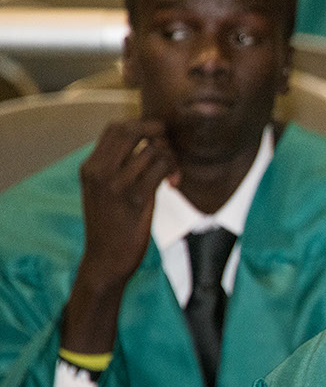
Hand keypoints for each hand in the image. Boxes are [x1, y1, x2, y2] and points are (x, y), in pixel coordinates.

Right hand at [61, 119, 178, 352]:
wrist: (105, 260)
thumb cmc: (111, 225)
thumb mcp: (104, 190)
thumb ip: (117, 166)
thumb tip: (147, 143)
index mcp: (90, 167)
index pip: (115, 127)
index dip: (141, 126)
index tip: (156, 140)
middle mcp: (99, 171)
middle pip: (133, 130)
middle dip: (158, 134)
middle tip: (168, 152)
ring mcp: (116, 184)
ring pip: (153, 149)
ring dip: (171, 157)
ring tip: (172, 173)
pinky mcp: (136, 199)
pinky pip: (162, 168)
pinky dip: (173, 171)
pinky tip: (173, 184)